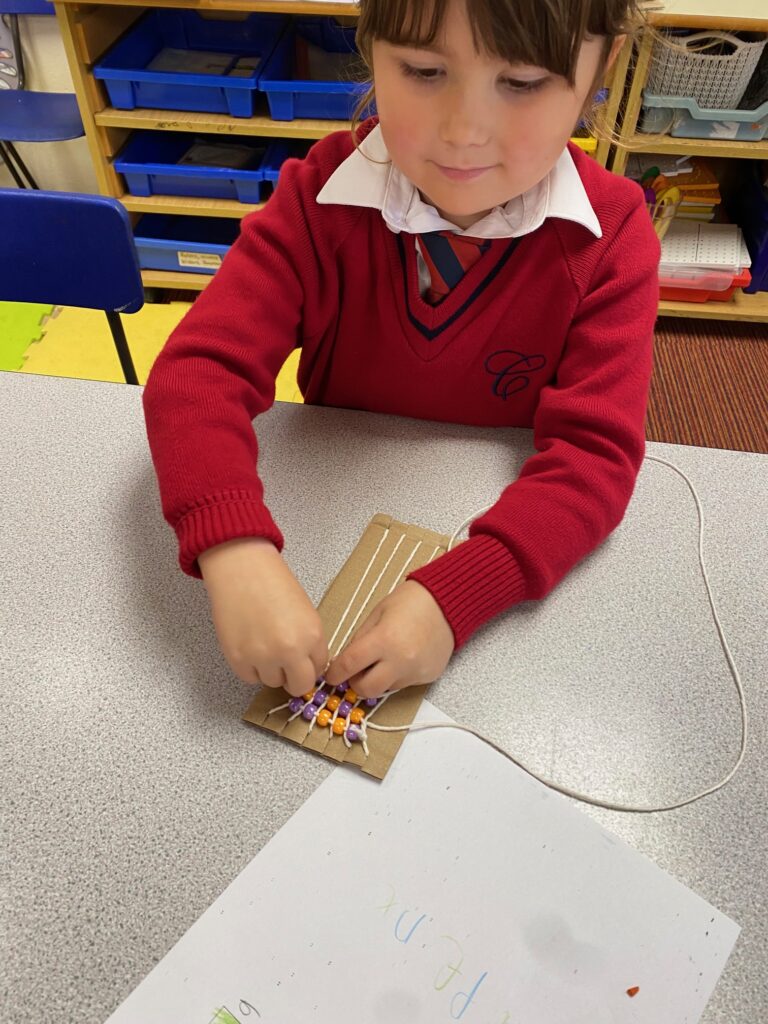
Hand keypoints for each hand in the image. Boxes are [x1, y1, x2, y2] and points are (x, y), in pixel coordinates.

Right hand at [199, 538, 327, 696]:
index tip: (302, 659)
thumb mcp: (305, 612)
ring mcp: (263, 657)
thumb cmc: (272, 583)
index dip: (309, 664)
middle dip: (294, 677)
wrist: (241, 569)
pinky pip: (250, 677)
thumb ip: (309, 642)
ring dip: (270, 669)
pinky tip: (249, 644)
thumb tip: (306, 665)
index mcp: (312, 636)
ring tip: (262, 642)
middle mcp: (290, 651)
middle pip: (299, 686)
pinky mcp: (238, 660)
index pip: (319, 669)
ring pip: (272, 682)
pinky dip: (250, 667)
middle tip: (285, 664)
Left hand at [325, 580, 454, 697]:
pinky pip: (404, 683)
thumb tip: (347, 661)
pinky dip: (397, 675)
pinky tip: (404, 656)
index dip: (335, 673)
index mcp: (383, 640)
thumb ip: (360, 639)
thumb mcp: (377, 614)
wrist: (448, 603)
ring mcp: (415, 671)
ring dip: (378, 679)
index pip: (349, 665)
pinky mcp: (428, 676)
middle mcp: (400, 661)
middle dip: (356, 683)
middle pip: (366, 689)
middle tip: (356, 671)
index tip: (330, 675)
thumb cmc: (410, 601)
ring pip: (386, 688)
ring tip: (384, 659)